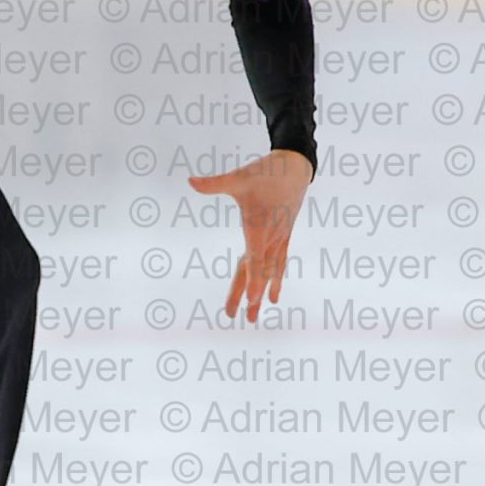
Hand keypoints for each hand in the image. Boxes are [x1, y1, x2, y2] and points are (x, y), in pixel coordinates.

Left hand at [187, 149, 312, 322]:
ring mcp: (278, 239)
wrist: (294, 168)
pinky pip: (278, 264)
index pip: (255, 259)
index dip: (252, 280)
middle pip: (258, 272)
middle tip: (239, 318)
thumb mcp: (239, 177)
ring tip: (252, 316)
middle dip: (248, 295)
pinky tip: (274, 297)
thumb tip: (189, 181)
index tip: (250, 300)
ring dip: (260, 294)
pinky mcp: (283, 237)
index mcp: (259, 228)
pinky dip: (275, 281)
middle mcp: (270, 238)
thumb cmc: (265, 172)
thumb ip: (215, 183)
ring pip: (268, 272)